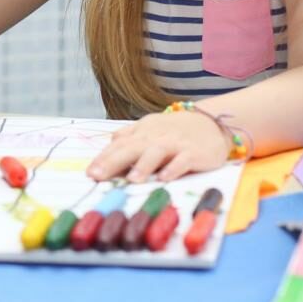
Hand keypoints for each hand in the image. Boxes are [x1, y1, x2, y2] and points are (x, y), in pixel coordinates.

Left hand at [87, 105, 230, 181]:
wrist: (212, 121)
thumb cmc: (176, 130)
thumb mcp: (151, 129)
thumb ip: (131, 136)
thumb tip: (109, 142)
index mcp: (144, 131)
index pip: (120, 144)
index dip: (104, 157)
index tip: (90, 172)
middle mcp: (157, 136)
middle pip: (132, 147)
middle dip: (113, 161)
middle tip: (98, 176)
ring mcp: (176, 143)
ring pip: (157, 152)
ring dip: (144, 165)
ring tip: (131, 180)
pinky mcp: (195, 153)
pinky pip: (183, 160)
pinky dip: (174, 168)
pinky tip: (164, 179)